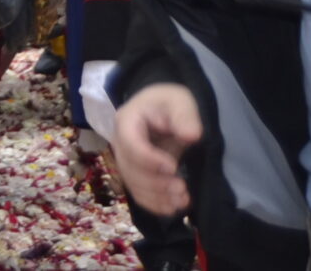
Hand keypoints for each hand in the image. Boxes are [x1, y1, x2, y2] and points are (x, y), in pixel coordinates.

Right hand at [111, 83, 202, 217]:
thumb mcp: (180, 102)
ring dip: (157, 197)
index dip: (149, 159)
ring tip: (183, 200)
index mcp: (127, 120)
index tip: (173, 167)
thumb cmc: (170, 104)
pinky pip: (138, 193)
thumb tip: (191, 135)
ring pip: (133, 184)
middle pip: (130, 168)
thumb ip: (185, 117)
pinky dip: (154, 204)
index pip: (130, 143)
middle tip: (182, 188)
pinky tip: (174, 208)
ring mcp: (125, 159)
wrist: (164, 110)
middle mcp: (120, 142)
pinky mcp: (134, 173)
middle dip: (156, 183)